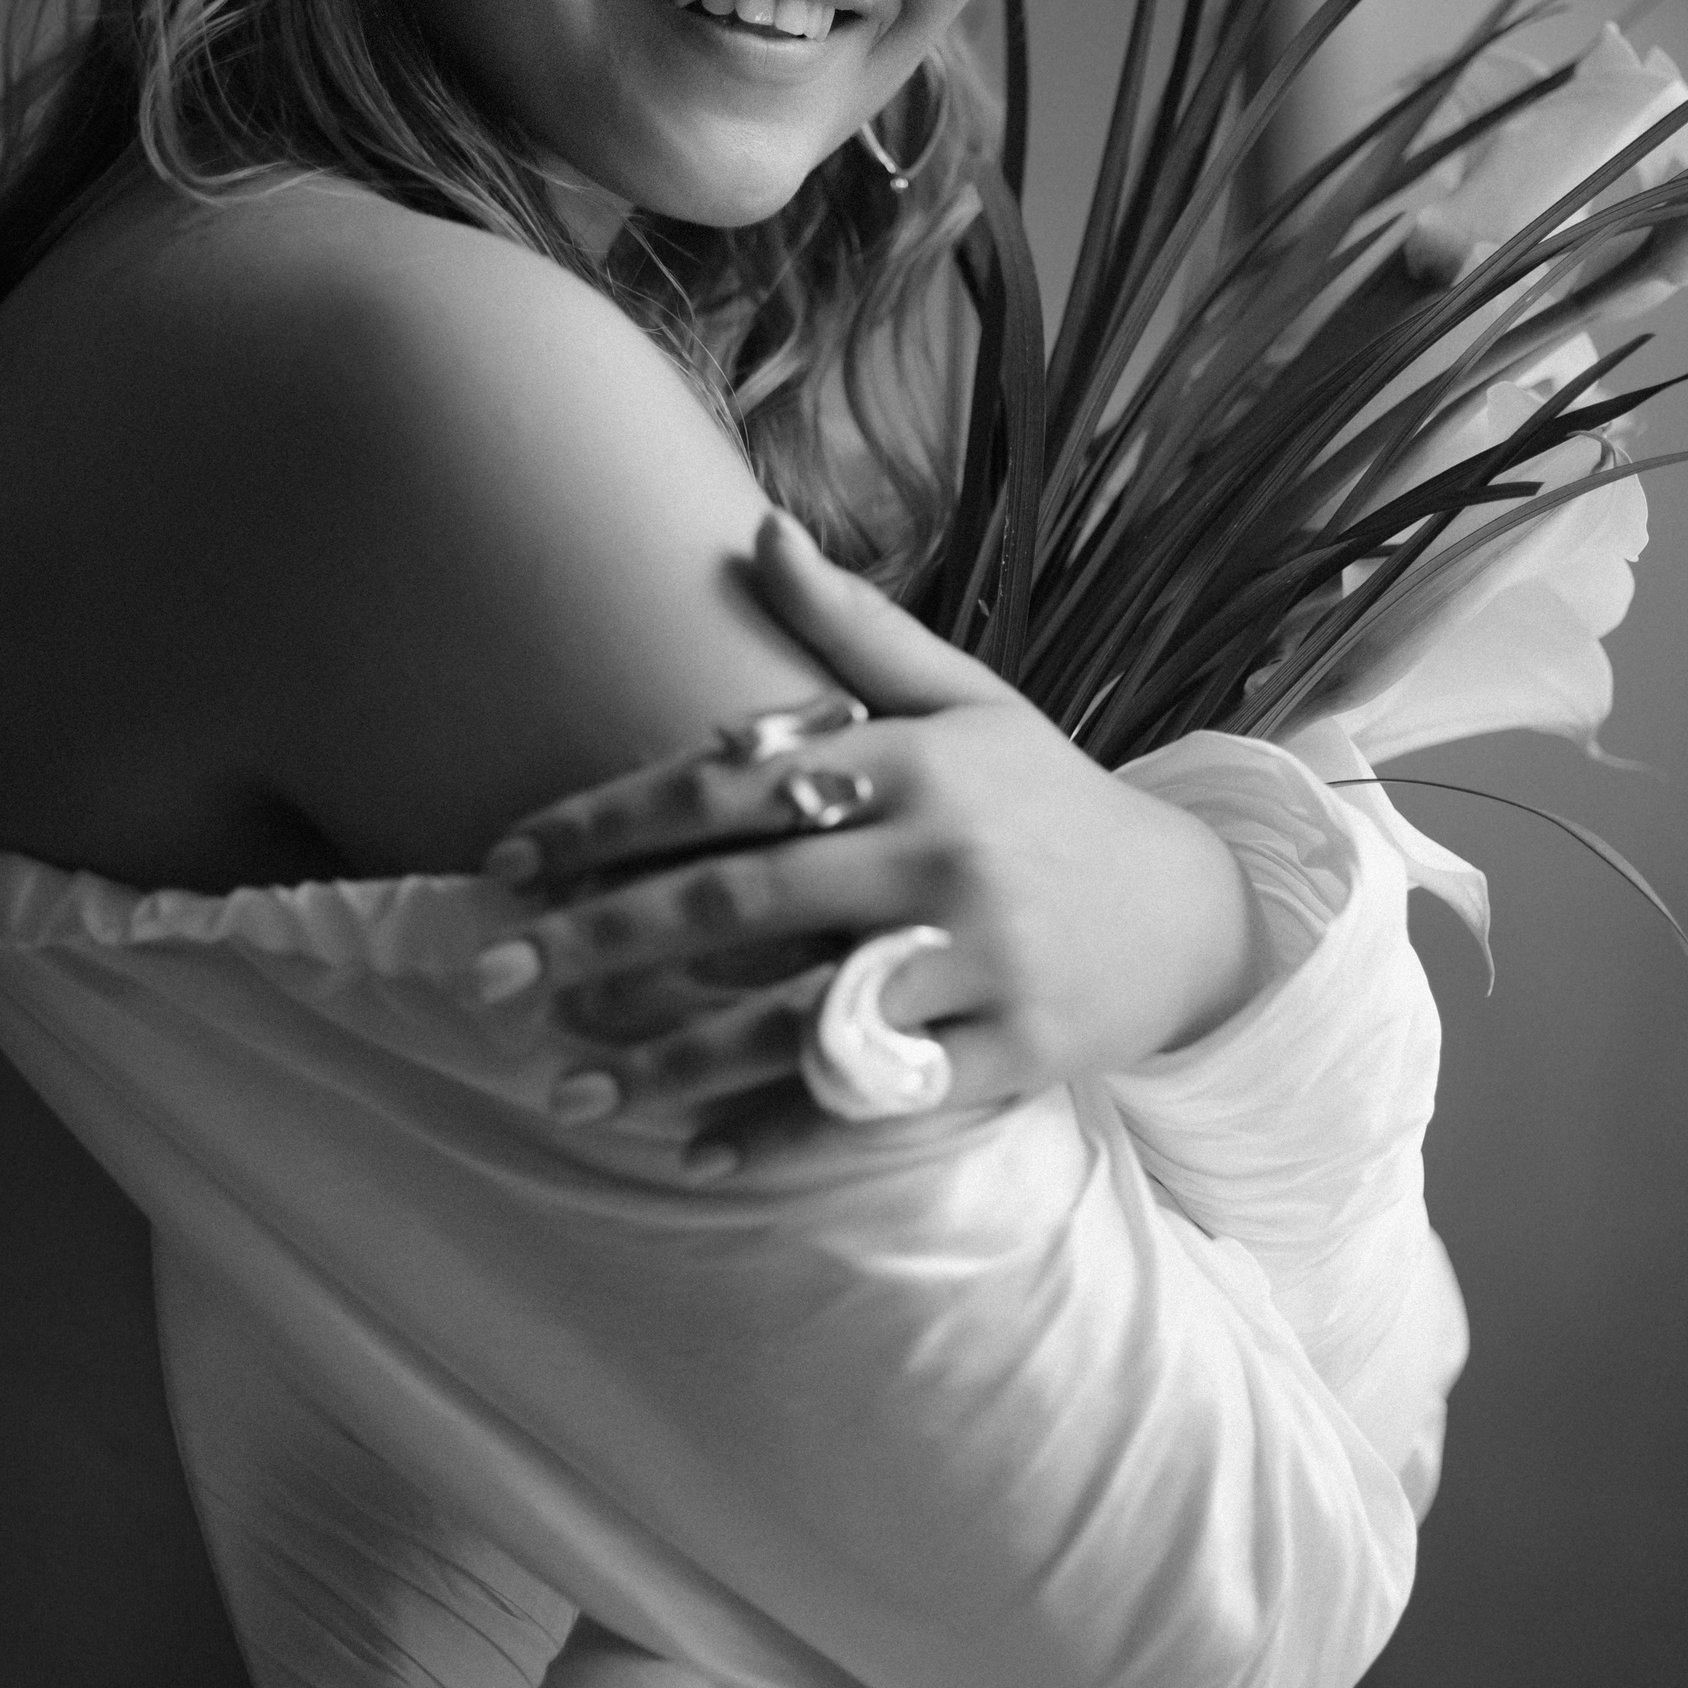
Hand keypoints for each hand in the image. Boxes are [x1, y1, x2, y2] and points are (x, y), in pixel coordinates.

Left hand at [483, 515, 1264, 1168]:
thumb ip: (853, 632)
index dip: (606, 822)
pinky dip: (781, 1133)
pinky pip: (877, 1102)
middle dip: (602, 941)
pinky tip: (694, 1155)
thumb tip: (755, 532)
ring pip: (793, 1016)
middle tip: (491, 977)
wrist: (1196, 910)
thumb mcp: (969, 700)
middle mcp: (941, 855)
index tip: (507, 863)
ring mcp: (980, 962)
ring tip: (566, 1085)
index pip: (727, 787)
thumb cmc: (1048, 800)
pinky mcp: (1013, 1054)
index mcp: (915, 759)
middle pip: (739, 900)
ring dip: (668, 1057)